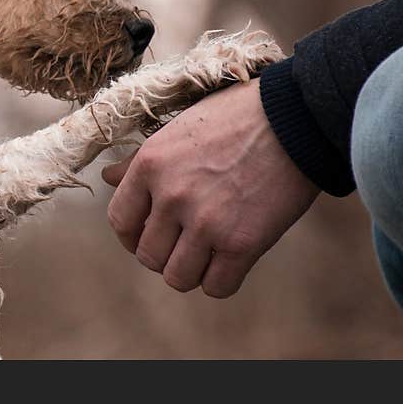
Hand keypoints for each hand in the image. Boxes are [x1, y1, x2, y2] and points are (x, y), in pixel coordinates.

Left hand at [102, 78, 319, 297]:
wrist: (297, 117)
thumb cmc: (236, 117)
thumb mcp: (177, 129)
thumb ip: (139, 160)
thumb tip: (106, 177)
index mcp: (150, 165)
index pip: (120, 221)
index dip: (131, 235)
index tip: (146, 234)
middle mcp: (171, 196)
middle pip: (148, 256)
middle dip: (164, 254)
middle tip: (183, 243)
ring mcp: (205, 222)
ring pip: (178, 278)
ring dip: (190, 271)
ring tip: (206, 254)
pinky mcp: (241, 243)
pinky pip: (216, 287)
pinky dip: (220, 281)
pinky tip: (230, 260)